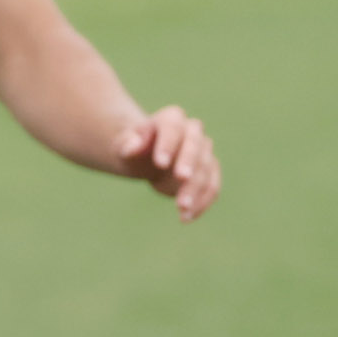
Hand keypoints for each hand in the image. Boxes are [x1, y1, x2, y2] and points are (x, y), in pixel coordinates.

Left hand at [115, 105, 220, 220]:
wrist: (150, 159)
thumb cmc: (135, 148)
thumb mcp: (124, 145)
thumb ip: (127, 144)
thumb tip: (132, 147)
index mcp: (171, 118)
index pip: (173, 128)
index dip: (168, 144)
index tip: (159, 163)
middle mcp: (192, 131)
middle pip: (196, 145)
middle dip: (189, 163)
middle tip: (181, 180)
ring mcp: (204, 150)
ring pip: (205, 168)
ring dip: (196, 189)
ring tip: (181, 210)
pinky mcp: (210, 170)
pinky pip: (212, 186)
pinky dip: (203, 202)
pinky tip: (187, 217)